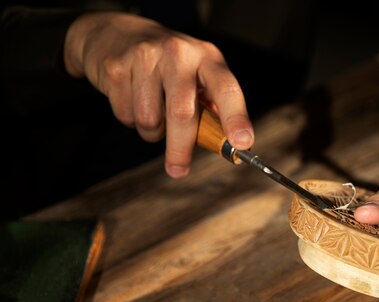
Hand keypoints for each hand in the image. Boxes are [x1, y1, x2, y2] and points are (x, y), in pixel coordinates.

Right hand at [64, 12, 252, 177]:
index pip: (227, 89)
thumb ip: (210, 106)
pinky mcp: (116, 67)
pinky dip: (129, 118)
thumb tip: (226, 144)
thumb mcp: (195, 74)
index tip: (242, 143)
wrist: (114, 32)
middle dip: (181, 148)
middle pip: (182, 113)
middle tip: (178, 170)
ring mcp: (145, 56)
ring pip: (149, 120)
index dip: (236, 118)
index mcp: (206, 58)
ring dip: (151, 131)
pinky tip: (131, 98)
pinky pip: (125, 114)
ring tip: (151, 113)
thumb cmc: (166, 64)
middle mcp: (178, 53)